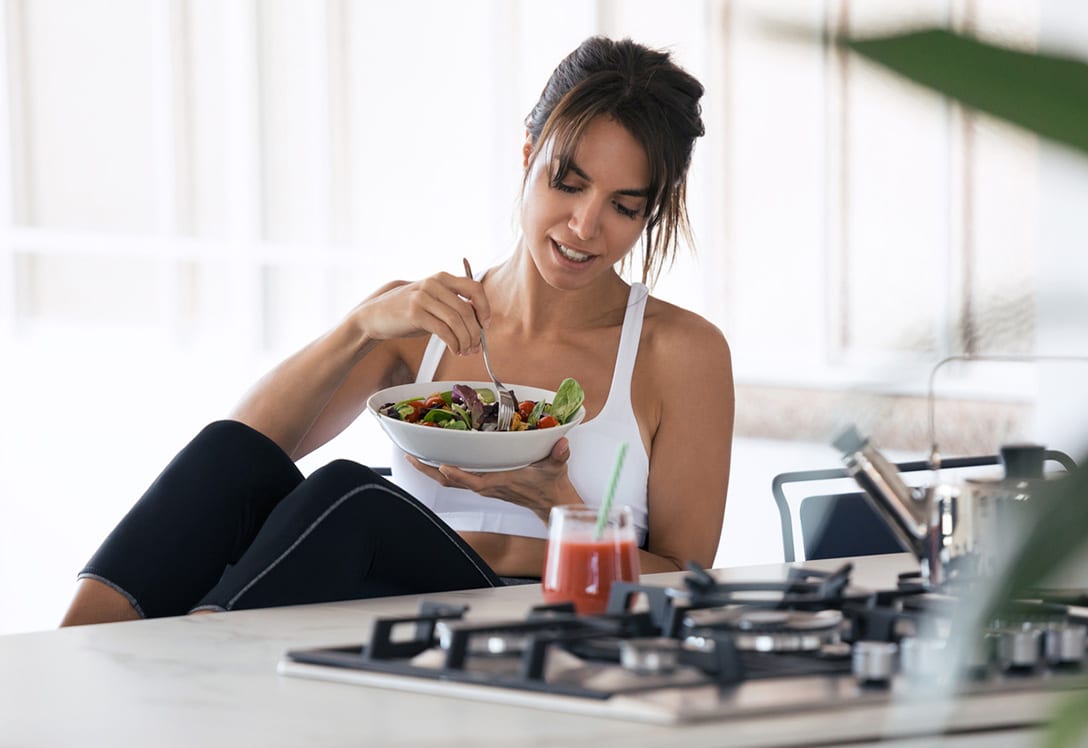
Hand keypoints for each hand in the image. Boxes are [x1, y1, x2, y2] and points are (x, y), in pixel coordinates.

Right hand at [352, 272, 490, 355]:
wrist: (376, 314)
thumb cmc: (409, 310)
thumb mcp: (432, 300)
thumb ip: (453, 305)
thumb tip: (480, 325)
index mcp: (442, 278)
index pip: (474, 288)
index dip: (484, 307)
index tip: (485, 324)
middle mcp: (434, 284)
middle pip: (467, 310)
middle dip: (475, 332)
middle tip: (476, 347)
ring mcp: (423, 297)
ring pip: (456, 322)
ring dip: (465, 341)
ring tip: (465, 351)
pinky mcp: (415, 313)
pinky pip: (443, 331)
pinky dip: (453, 343)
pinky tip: (454, 350)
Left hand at [406, 438, 580, 521]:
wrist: (550, 502)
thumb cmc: (550, 484)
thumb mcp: (557, 467)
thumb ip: (559, 455)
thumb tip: (562, 444)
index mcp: (502, 482)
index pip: (475, 481)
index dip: (458, 474)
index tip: (442, 464)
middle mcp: (487, 486)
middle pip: (452, 482)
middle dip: (430, 471)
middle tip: (411, 457)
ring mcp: (483, 486)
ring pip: (451, 481)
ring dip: (431, 470)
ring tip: (414, 457)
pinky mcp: (483, 484)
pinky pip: (457, 479)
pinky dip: (442, 470)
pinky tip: (433, 459)